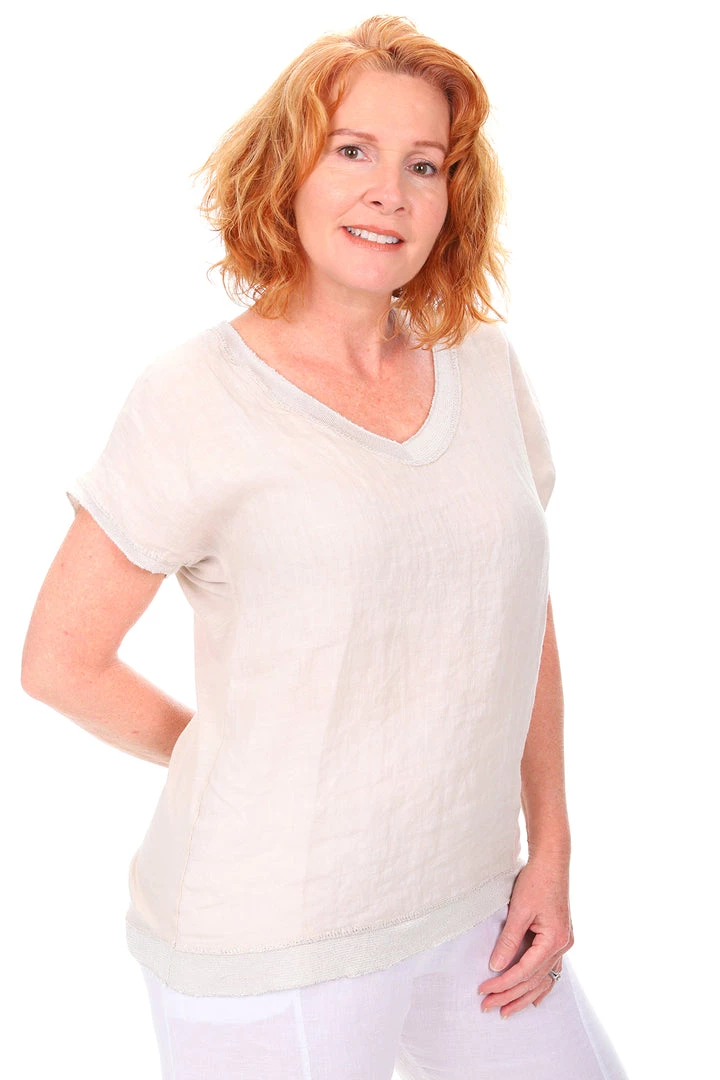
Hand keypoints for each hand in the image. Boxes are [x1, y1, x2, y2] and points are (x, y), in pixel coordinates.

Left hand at [476, 854, 573, 1018]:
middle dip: (509, 995)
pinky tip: (536, 999)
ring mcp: (564, 944)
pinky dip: (540, 985)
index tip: (483, 990)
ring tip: (506, 1010)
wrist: (552, 862)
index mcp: (554, 940)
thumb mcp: (519, 910)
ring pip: (543, 979)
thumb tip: (495, 966)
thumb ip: (508, 940)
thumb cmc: (536, 881)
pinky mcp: (560, 939)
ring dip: (524, 995)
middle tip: (487, 1007)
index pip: (524, 971)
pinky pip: (550, 969)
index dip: (502, 983)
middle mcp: (563, 946)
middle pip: (533, 980)